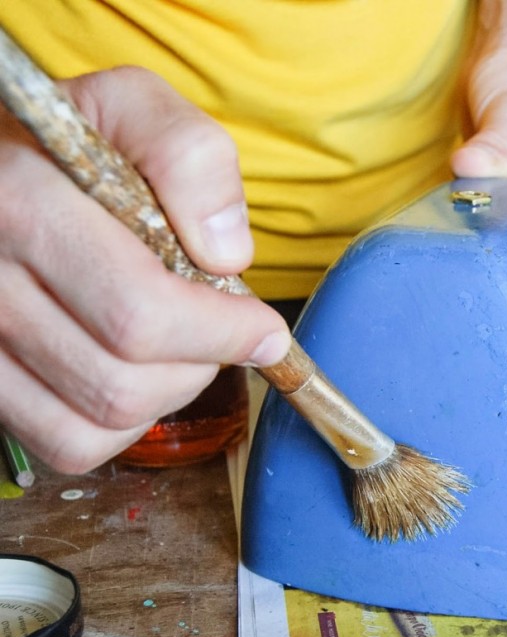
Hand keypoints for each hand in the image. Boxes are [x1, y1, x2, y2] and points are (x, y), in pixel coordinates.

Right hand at [0, 66, 288, 472]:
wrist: (0, 173)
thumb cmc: (73, 145)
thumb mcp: (133, 107)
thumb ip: (189, 157)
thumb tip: (226, 255)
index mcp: (21, 203)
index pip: (140, 312)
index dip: (222, 334)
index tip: (266, 332)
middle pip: (121, 381)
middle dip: (199, 365)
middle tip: (221, 332)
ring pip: (97, 421)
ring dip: (167, 395)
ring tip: (180, 346)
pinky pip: (68, 444)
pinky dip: (122, 426)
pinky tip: (136, 375)